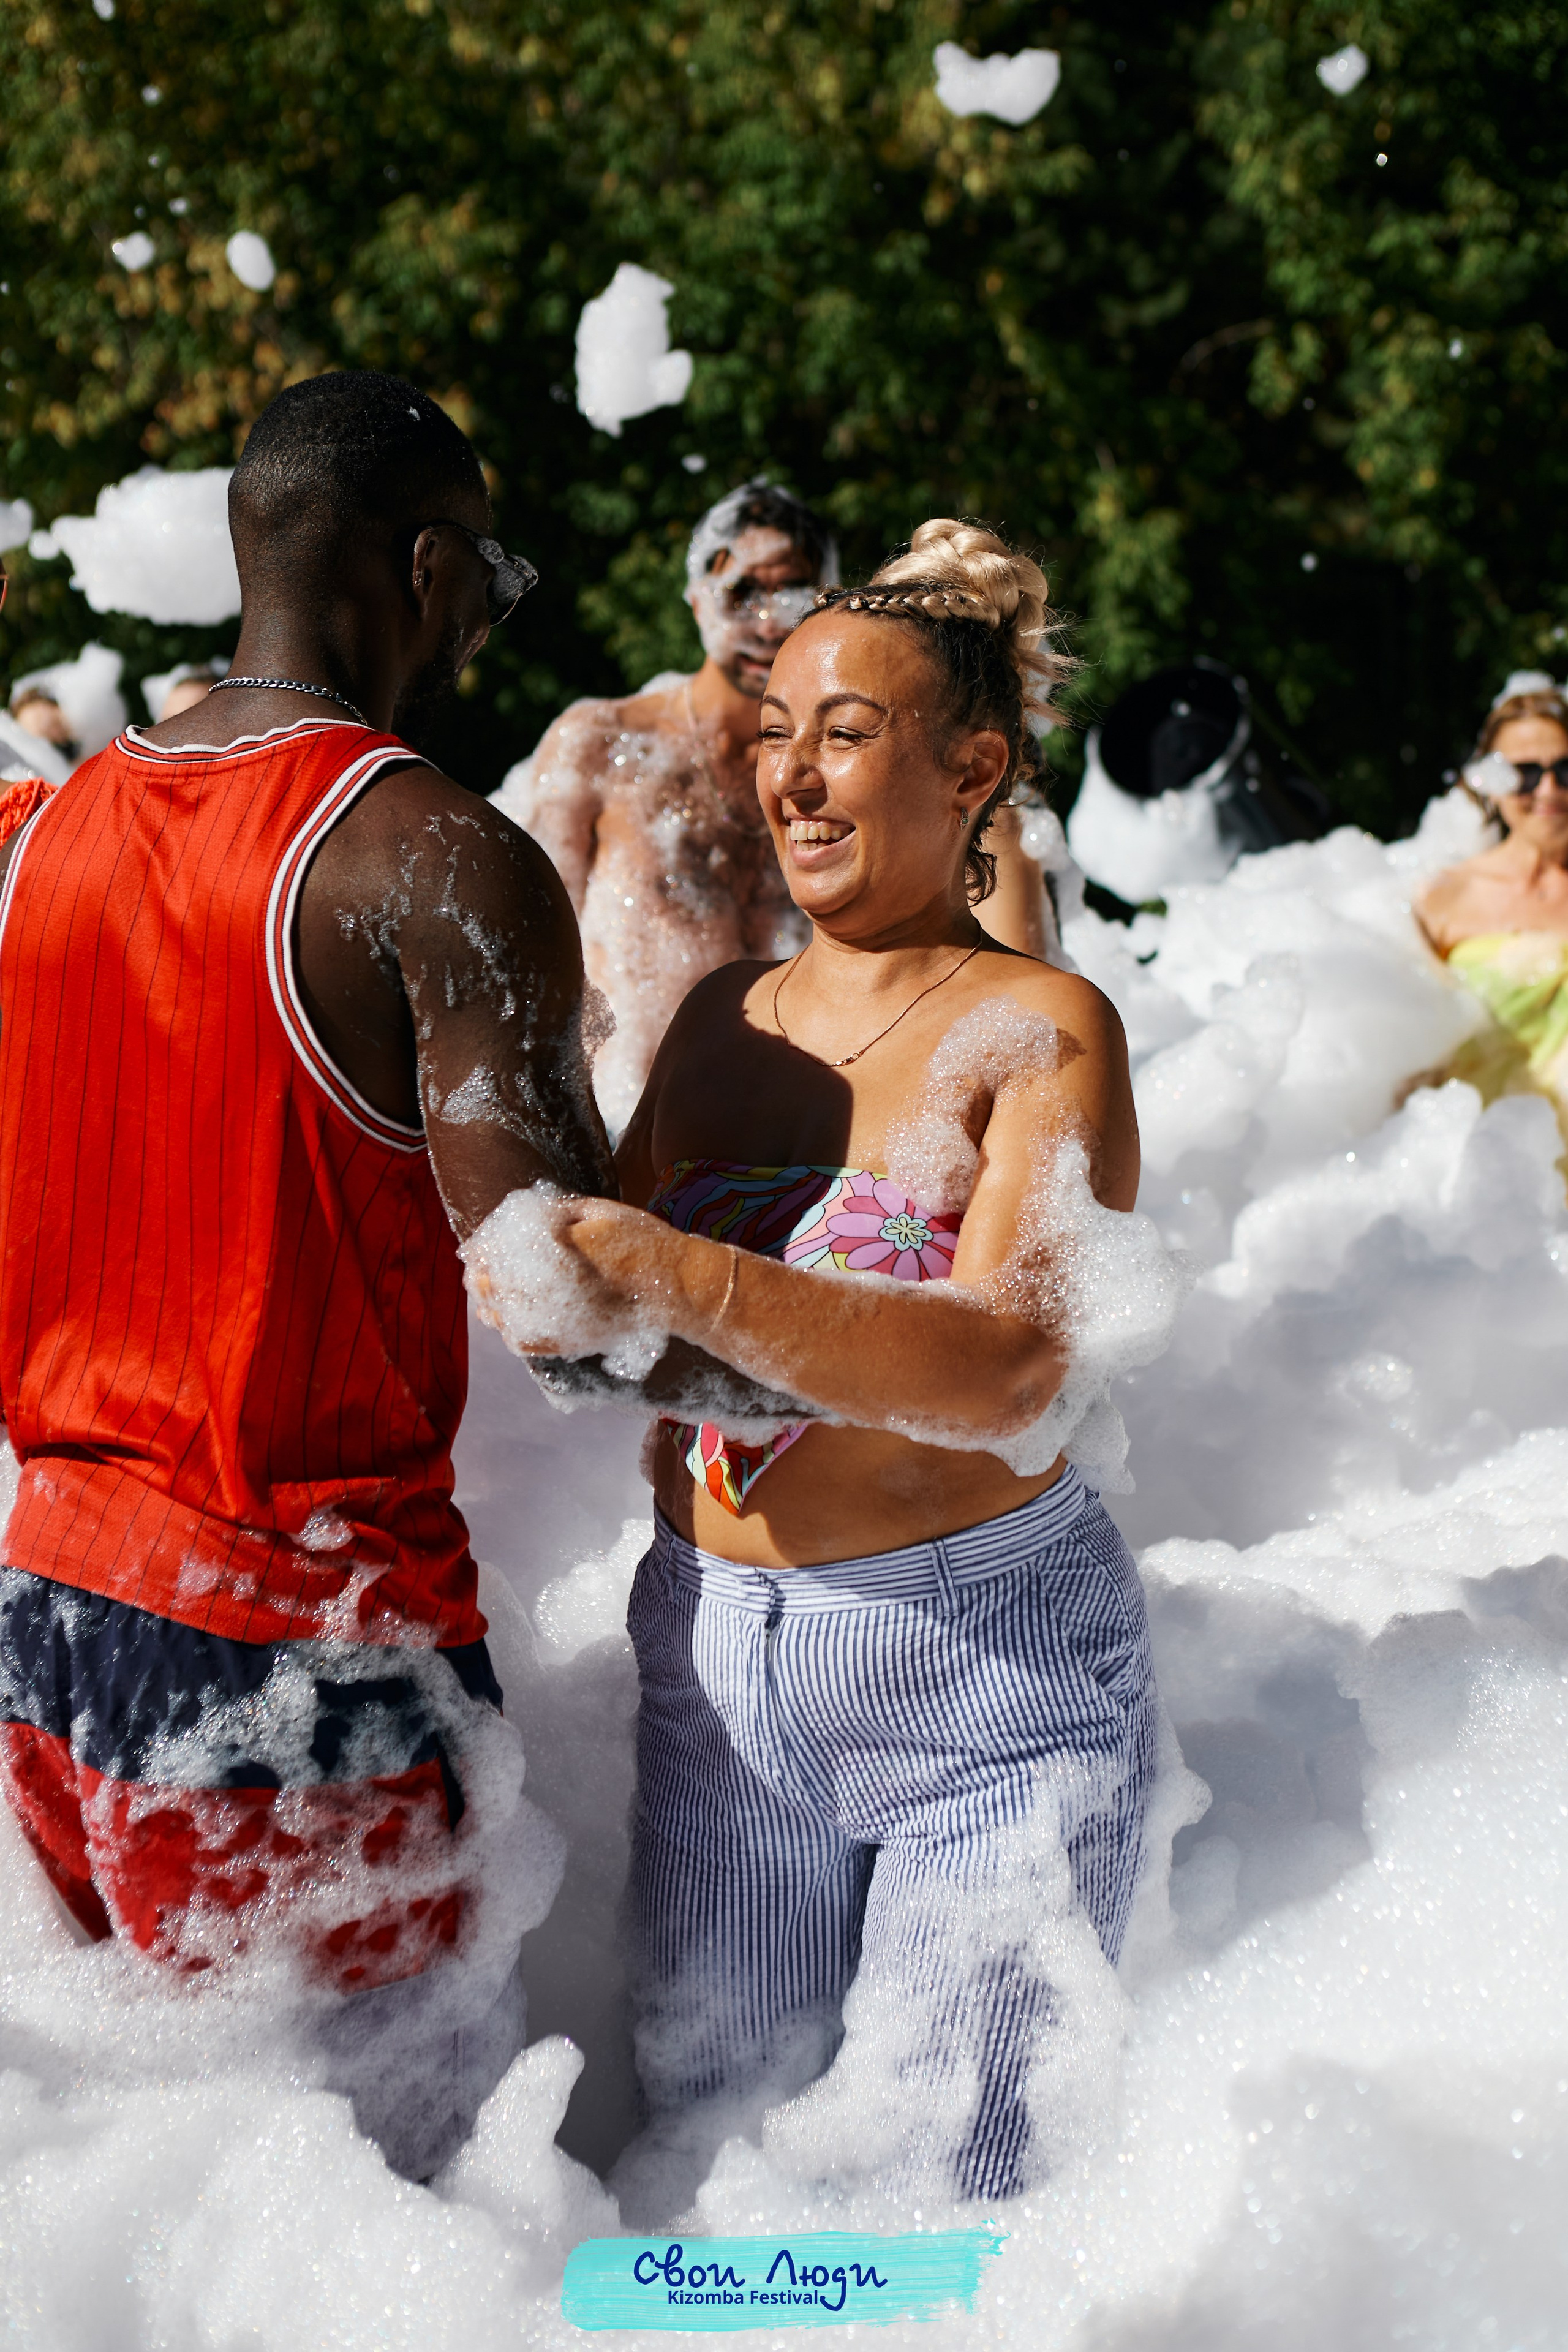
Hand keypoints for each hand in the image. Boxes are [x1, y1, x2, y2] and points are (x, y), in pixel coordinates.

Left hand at [463, 1188, 688, 1360]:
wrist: (675, 1288)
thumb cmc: (639, 1242)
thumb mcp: (594, 1210)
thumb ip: (551, 1212)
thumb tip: (515, 1217)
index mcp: (550, 1247)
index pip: (495, 1247)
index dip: (481, 1245)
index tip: (475, 1246)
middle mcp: (544, 1287)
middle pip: (489, 1281)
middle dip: (480, 1272)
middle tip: (477, 1266)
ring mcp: (551, 1319)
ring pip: (496, 1313)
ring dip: (487, 1299)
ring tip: (486, 1289)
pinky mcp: (561, 1343)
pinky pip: (517, 1340)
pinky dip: (506, 1327)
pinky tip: (507, 1318)